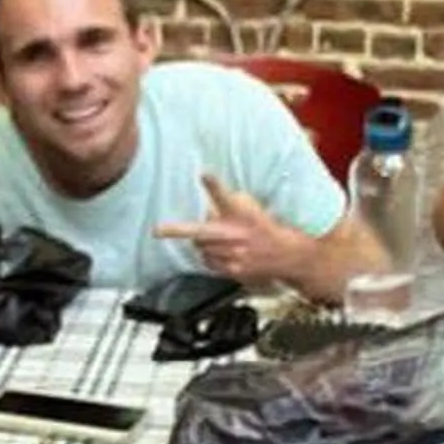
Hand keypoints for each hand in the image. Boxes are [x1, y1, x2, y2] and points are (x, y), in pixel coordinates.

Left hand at [155, 173, 312, 291]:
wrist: (287, 256)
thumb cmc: (264, 227)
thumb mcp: (249, 207)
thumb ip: (226, 205)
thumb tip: (206, 211)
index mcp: (241, 214)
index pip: (225, 196)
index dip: (214, 185)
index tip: (204, 174)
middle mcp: (236, 234)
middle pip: (200, 231)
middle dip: (177, 230)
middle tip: (157, 230)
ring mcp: (234, 254)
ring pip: (200, 248)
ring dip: (203, 243)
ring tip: (219, 240)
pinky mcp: (233, 270)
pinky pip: (208, 262)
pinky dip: (210, 257)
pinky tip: (223, 253)